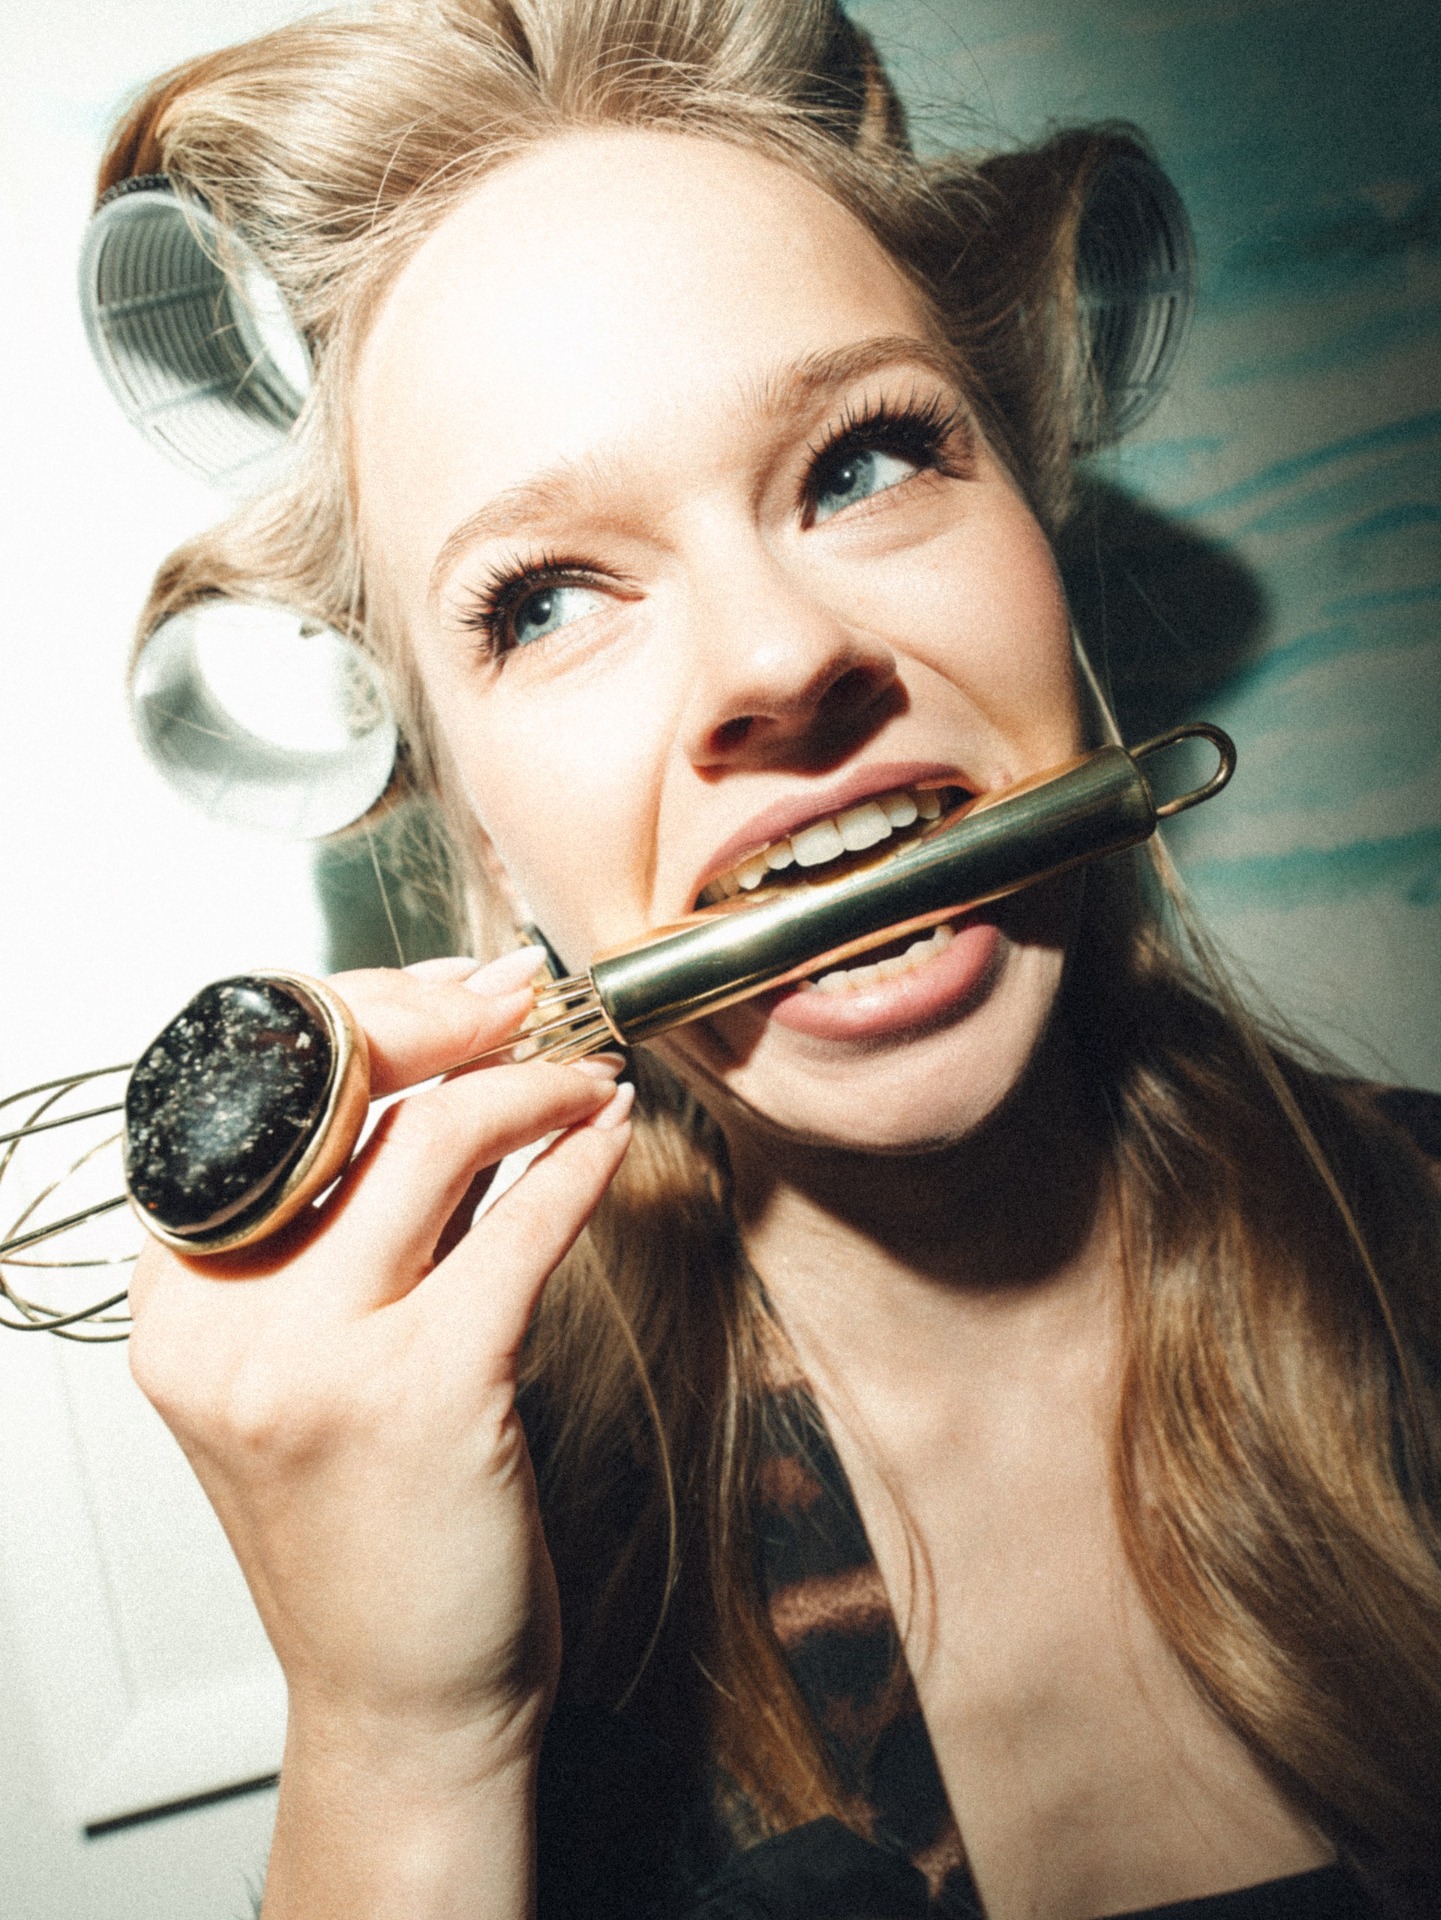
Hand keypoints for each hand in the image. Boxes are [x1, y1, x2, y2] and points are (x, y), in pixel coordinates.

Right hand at [128, 955, 632, 1786]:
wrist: (398, 1697)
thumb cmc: (363, 1530)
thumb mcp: (296, 1371)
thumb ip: (329, 1243)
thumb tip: (428, 1093)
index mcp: (180, 1304)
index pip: (260, 1102)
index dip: (364, 1017)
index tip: (450, 994)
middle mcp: (225, 1322)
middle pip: (342, 1098)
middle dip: (452, 1024)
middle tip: (528, 1001)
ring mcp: (315, 1356)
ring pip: (432, 1140)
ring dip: (531, 1083)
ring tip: (584, 1073)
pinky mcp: (425, 1389)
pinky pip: (518, 1227)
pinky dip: (578, 1164)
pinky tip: (608, 1139)